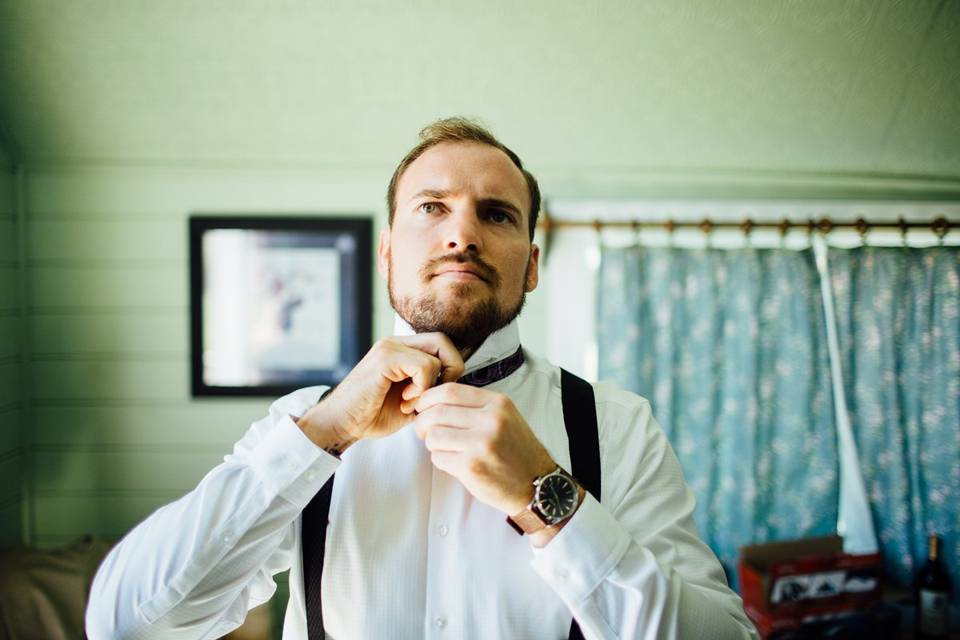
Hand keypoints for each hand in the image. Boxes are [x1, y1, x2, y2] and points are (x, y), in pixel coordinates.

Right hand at [296, 334, 464, 448]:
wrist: (341, 424)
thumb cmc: (371, 415)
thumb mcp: (409, 400)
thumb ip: (429, 388)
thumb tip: (456, 387)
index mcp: (400, 351)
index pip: (440, 344)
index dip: (450, 367)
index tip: (438, 393)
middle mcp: (395, 344)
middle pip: (443, 341)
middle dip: (451, 369)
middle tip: (436, 394)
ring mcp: (390, 348)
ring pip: (436, 354)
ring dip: (432, 385)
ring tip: (412, 402)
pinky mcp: (386, 358)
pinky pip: (424, 366)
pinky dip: (422, 387)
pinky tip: (405, 402)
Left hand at [411, 383, 555, 515]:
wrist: (538, 484)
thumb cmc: (518, 452)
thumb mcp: (505, 417)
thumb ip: (475, 407)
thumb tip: (434, 402)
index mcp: (497, 403)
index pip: (449, 391)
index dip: (428, 399)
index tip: (423, 407)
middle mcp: (491, 420)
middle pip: (436, 412)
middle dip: (422, 422)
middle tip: (425, 431)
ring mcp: (481, 443)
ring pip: (433, 435)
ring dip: (433, 444)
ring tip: (448, 449)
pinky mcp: (472, 466)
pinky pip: (438, 458)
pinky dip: (441, 460)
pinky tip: (456, 463)